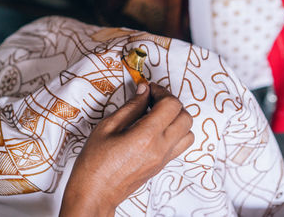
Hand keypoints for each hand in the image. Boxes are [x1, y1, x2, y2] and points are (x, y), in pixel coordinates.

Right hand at [59, 83, 193, 216]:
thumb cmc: (95, 162)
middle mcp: (160, 148)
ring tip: (156, 115)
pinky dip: (175, 132)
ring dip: (176, 119)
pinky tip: (156, 129)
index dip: (161, 91)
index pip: (171, 105)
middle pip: (185, 116)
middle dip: (171, 103)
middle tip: (153, 99)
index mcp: (146, 136)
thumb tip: (143, 90)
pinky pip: (180, 145)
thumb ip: (131, 106)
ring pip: (188, 132)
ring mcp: (163, 159)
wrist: (95, 193)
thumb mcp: (108, 127)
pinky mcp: (162, 165)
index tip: (149, 89)